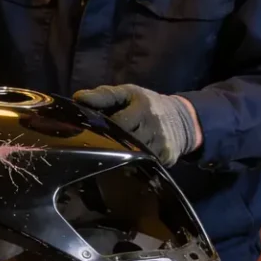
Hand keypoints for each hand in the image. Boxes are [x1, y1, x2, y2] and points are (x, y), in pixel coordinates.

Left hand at [74, 84, 201, 166]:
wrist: (183, 120)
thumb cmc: (148, 105)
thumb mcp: (128, 93)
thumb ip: (104, 95)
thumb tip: (77, 98)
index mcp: (142, 109)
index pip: (116, 122)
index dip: (102, 128)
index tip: (89, 130)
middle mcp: (152, 129)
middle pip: (123, 143)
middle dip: (107, 145)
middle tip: (92, 147)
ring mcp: (159, 147)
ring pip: (131, 158)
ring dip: (117, 158)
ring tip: (103, 157)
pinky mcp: (165, 160)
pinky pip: (143, 167)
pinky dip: (130, 167)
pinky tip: (119, 165)